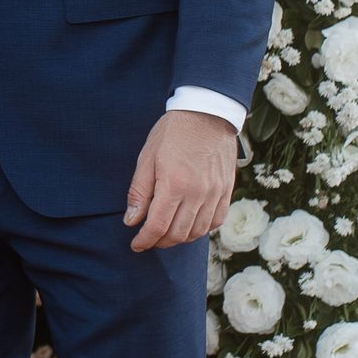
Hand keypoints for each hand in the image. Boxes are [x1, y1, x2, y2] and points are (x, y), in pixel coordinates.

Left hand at [124, 109, 236, 251]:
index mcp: (174, 185)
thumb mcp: (147, 158)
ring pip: (197, 232)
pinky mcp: (226, 190)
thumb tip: (131, 221)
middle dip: (159, 242)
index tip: (136, 244)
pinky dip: (201, 229)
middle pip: (178, 234)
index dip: (145, 240)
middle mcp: (197, 193)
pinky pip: (216, 221)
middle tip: (149, 239)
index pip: (157, 226)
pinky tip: (189, 225)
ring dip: (180, 238)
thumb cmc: (172, 133)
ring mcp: (215, 193)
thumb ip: (139, 192)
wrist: (206, 113)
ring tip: (166, 234)